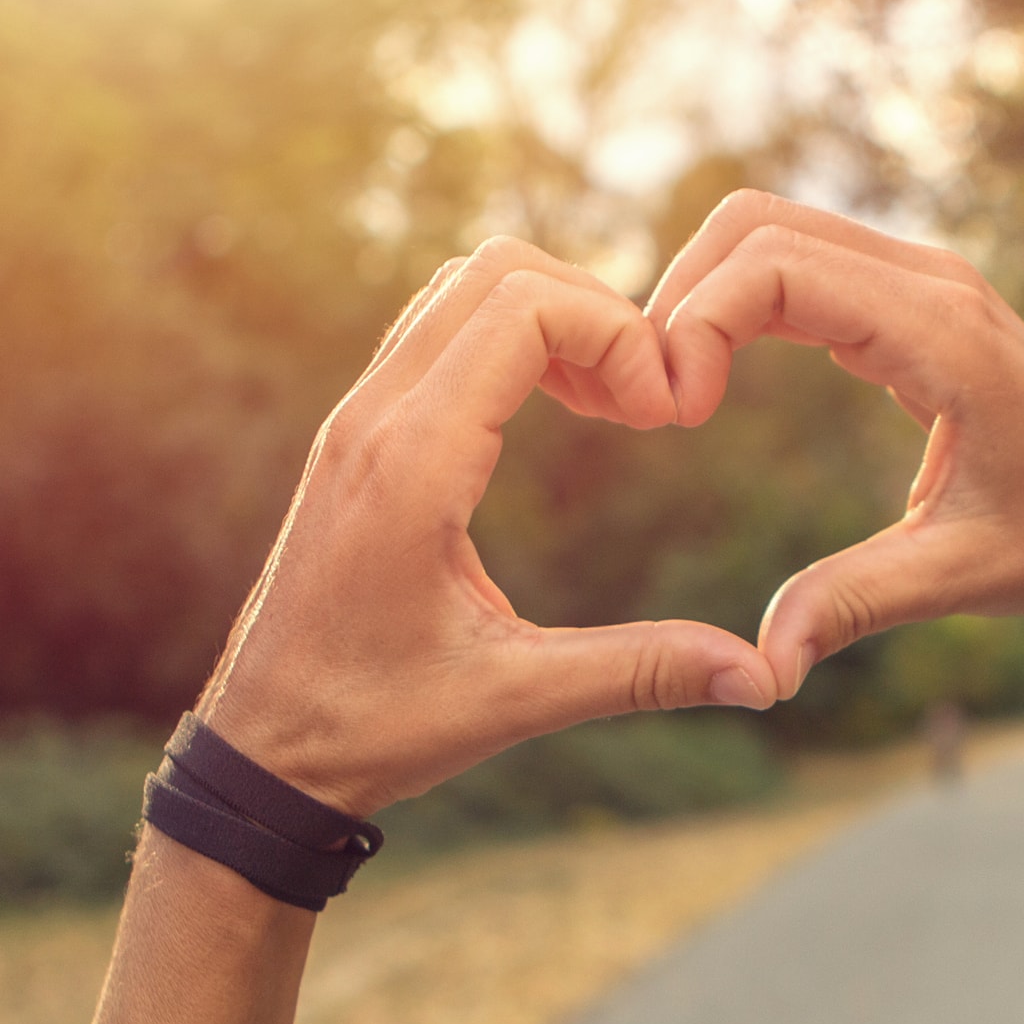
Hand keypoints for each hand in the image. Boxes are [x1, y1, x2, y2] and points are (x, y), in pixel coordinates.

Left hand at [200, 241, 774, 812]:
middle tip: (650, 404)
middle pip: (497, 272)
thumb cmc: (373, 727)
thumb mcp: (513, 700)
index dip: (619, 334)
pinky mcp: (359, 438)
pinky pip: (440, 334)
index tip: (667, 416)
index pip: (524, 307)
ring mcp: (358, 421)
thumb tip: (761, 679)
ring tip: (617, 407)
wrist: (262, 751)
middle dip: (597, 312)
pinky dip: (514, 343)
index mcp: (410, 464)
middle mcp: (373, 419)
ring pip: (464, 290)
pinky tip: (566, 414)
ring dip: (555, 320)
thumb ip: (638, 673)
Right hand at [647, 194, 1023, 698]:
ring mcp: (921, 281)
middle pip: (757, 223)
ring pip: (773, 231)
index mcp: (943, 333)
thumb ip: (854, 605)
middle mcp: (930, 282)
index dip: (699, 322)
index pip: (777, 266)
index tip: (675, 415)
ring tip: (672, 392)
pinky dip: (739, 302)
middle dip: (683, 295)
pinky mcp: (909, 300)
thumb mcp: (957, 577)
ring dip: (704, 293)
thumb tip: (763, 667)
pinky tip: (712, 381)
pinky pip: (801, 264)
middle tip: (653, 400)